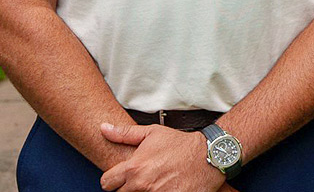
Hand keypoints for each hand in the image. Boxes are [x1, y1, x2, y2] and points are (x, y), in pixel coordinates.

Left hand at [98, 123, 225, 191]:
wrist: (210, 155)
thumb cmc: (181, 144)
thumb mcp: (153, 133)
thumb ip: (125, 133)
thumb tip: (104, 128)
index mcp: (134, 168)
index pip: (106, 183)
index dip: (113, 180)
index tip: (122, 177)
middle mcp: (141, 185)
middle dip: (128, 187)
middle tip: (143, 179)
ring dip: (143, 191)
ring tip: (155, 183)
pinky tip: (165, 187)